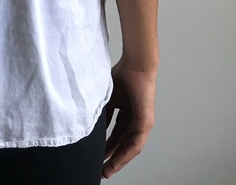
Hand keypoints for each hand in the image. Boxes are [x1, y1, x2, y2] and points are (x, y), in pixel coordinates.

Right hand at [102, 58, 156, 178]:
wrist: (136, 65)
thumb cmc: (122, 74)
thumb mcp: (107, 97)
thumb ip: (102, 110)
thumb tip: (90, 124)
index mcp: (126, 111)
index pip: (116, 133)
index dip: (106, 144)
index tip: (97, 154)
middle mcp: (135, 119)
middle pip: (122, 142)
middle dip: (111, 157)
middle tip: (101, 168)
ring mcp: (142, 122)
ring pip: (129, 147)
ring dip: (118, 160)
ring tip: (107, 170)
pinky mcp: (146, 123)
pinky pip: (135, 143)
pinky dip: (126, 154)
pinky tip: (117, 161)